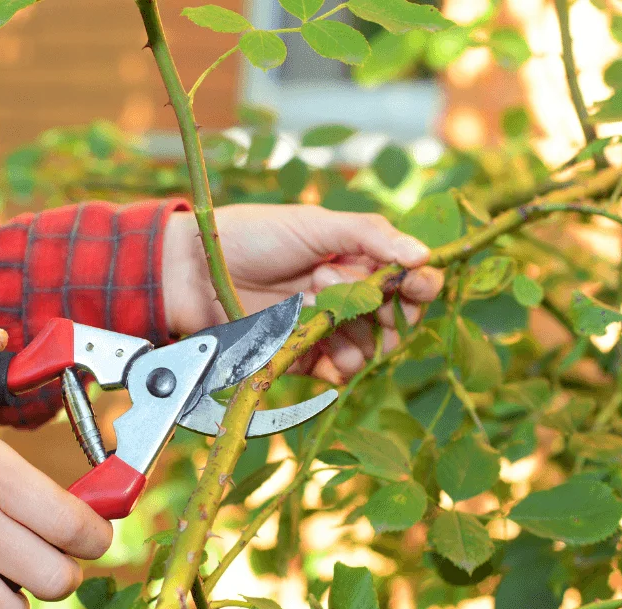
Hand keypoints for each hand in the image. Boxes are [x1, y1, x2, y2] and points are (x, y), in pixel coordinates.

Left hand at [162, 204, 444, 381]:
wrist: (196, 270)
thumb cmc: (253, 236)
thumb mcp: (315, 224)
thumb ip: (370, 235)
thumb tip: (425, 255)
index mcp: (356, 260)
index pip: (407, 280)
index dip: (420, 285)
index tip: (418, 284)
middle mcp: (346, 296)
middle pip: (396, 320)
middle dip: (387, 310)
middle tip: (351, 289)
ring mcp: (326, 329)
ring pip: (370, 348)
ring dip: (357, 331)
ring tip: (316, 299)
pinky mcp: (303, 356)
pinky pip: (339, 372)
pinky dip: (340, 363)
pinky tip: (322, 343)